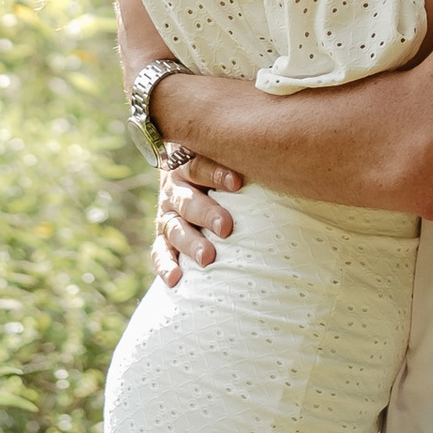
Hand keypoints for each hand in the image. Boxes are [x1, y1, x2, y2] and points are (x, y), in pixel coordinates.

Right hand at [152, 154, 243, 285]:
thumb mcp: (223, 156)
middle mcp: (175, 190)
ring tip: (208, 257)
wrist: (188, 181)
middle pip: (188, 200)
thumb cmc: (221, 168)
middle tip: (226, 227)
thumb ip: (239, 154)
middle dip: (207, 213)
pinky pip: (159, 252)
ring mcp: (167, 215)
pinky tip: (175, 279)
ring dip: (191, 243)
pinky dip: (165, 265)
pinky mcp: (162, 239)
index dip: (217, 174)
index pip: (199, 166)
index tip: (237, 183)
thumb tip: (272, 155)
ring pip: (175, 228)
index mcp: (187, 164)